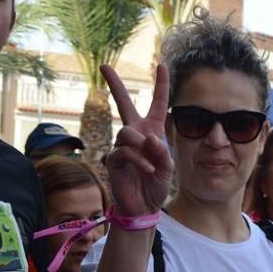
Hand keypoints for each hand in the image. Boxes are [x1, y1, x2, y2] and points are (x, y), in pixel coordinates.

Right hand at [102, 63, 174, 215]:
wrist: (144, 206)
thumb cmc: (156, 184)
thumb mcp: (168, 167)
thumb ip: (162, 151)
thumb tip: (148, 137)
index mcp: (153, 131)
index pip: (158, 104)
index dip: (161, 85)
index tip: (162, 65)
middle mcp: (136, 133)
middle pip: (124, 103)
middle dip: (115, 84)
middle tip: (104, 66)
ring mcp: (122, 145)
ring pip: (127, 133)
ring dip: (142, 147)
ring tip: (151, 165)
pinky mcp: (113, 158)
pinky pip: (124, 151)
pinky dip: (139, 160)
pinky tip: (147, 170)